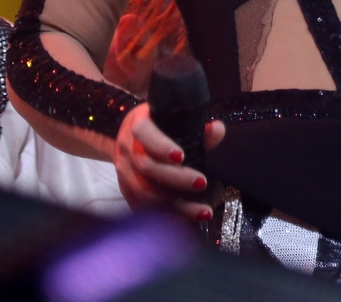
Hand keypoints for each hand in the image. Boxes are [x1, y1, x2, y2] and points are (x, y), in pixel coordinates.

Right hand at [113, 103, 226, 222]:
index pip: (144, 133)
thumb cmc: (158, 126)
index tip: (182, 156)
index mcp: (138, 123)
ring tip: (203, 211)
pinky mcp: (126, 190)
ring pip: (144, 192)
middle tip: (202, 183)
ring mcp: (124, 171)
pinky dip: (164, 216)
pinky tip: (186, 221)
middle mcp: (127, 148)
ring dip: (175, 205)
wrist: (129, 137)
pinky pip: (142, 207)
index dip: (160, 146)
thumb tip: (217, 130)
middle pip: (146, 166)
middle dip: (176, 178)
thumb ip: (196, 126)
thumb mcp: (173, 118)